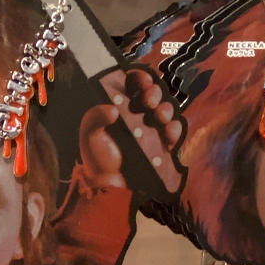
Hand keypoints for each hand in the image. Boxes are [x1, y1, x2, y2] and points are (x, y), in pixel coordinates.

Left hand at [79, 68, 181, 188]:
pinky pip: (174, 130)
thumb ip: (94, 118)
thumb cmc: (97, 158)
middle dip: (154, 92)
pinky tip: (168, 132)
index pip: (133, 84)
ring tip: (159, 117)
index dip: (140, 77)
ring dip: (166, 109)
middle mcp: (136, 114)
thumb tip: (113, 109)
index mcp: (119, 106)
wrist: (110, 186)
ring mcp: (151, 128)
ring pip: (165, 109)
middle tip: (148, 102)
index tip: (143, 81)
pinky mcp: (162, 143)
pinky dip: (175, 128)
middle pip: (153, 93)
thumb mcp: (89, 135)